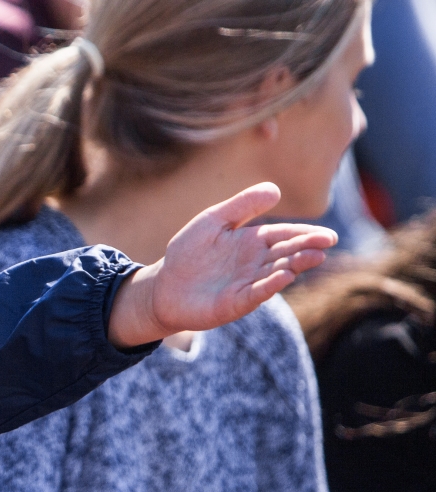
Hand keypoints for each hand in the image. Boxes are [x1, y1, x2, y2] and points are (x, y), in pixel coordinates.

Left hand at [105, 183, 335, 348]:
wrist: (164, 286)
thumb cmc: (189, 252)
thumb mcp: (212, 221)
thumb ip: (241, 206)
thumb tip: (275, 189)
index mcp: (254, 242)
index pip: (285, 235)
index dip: (306, 234)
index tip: (327, 234)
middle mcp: (256, 263)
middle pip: (287, 253)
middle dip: (307, 247)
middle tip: (327, 242)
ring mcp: (249, 283)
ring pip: (277, 273)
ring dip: (296, 265)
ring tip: (314, 256)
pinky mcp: (236, 303)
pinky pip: (256, 293)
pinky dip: (270, 285)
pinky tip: (284, 277)